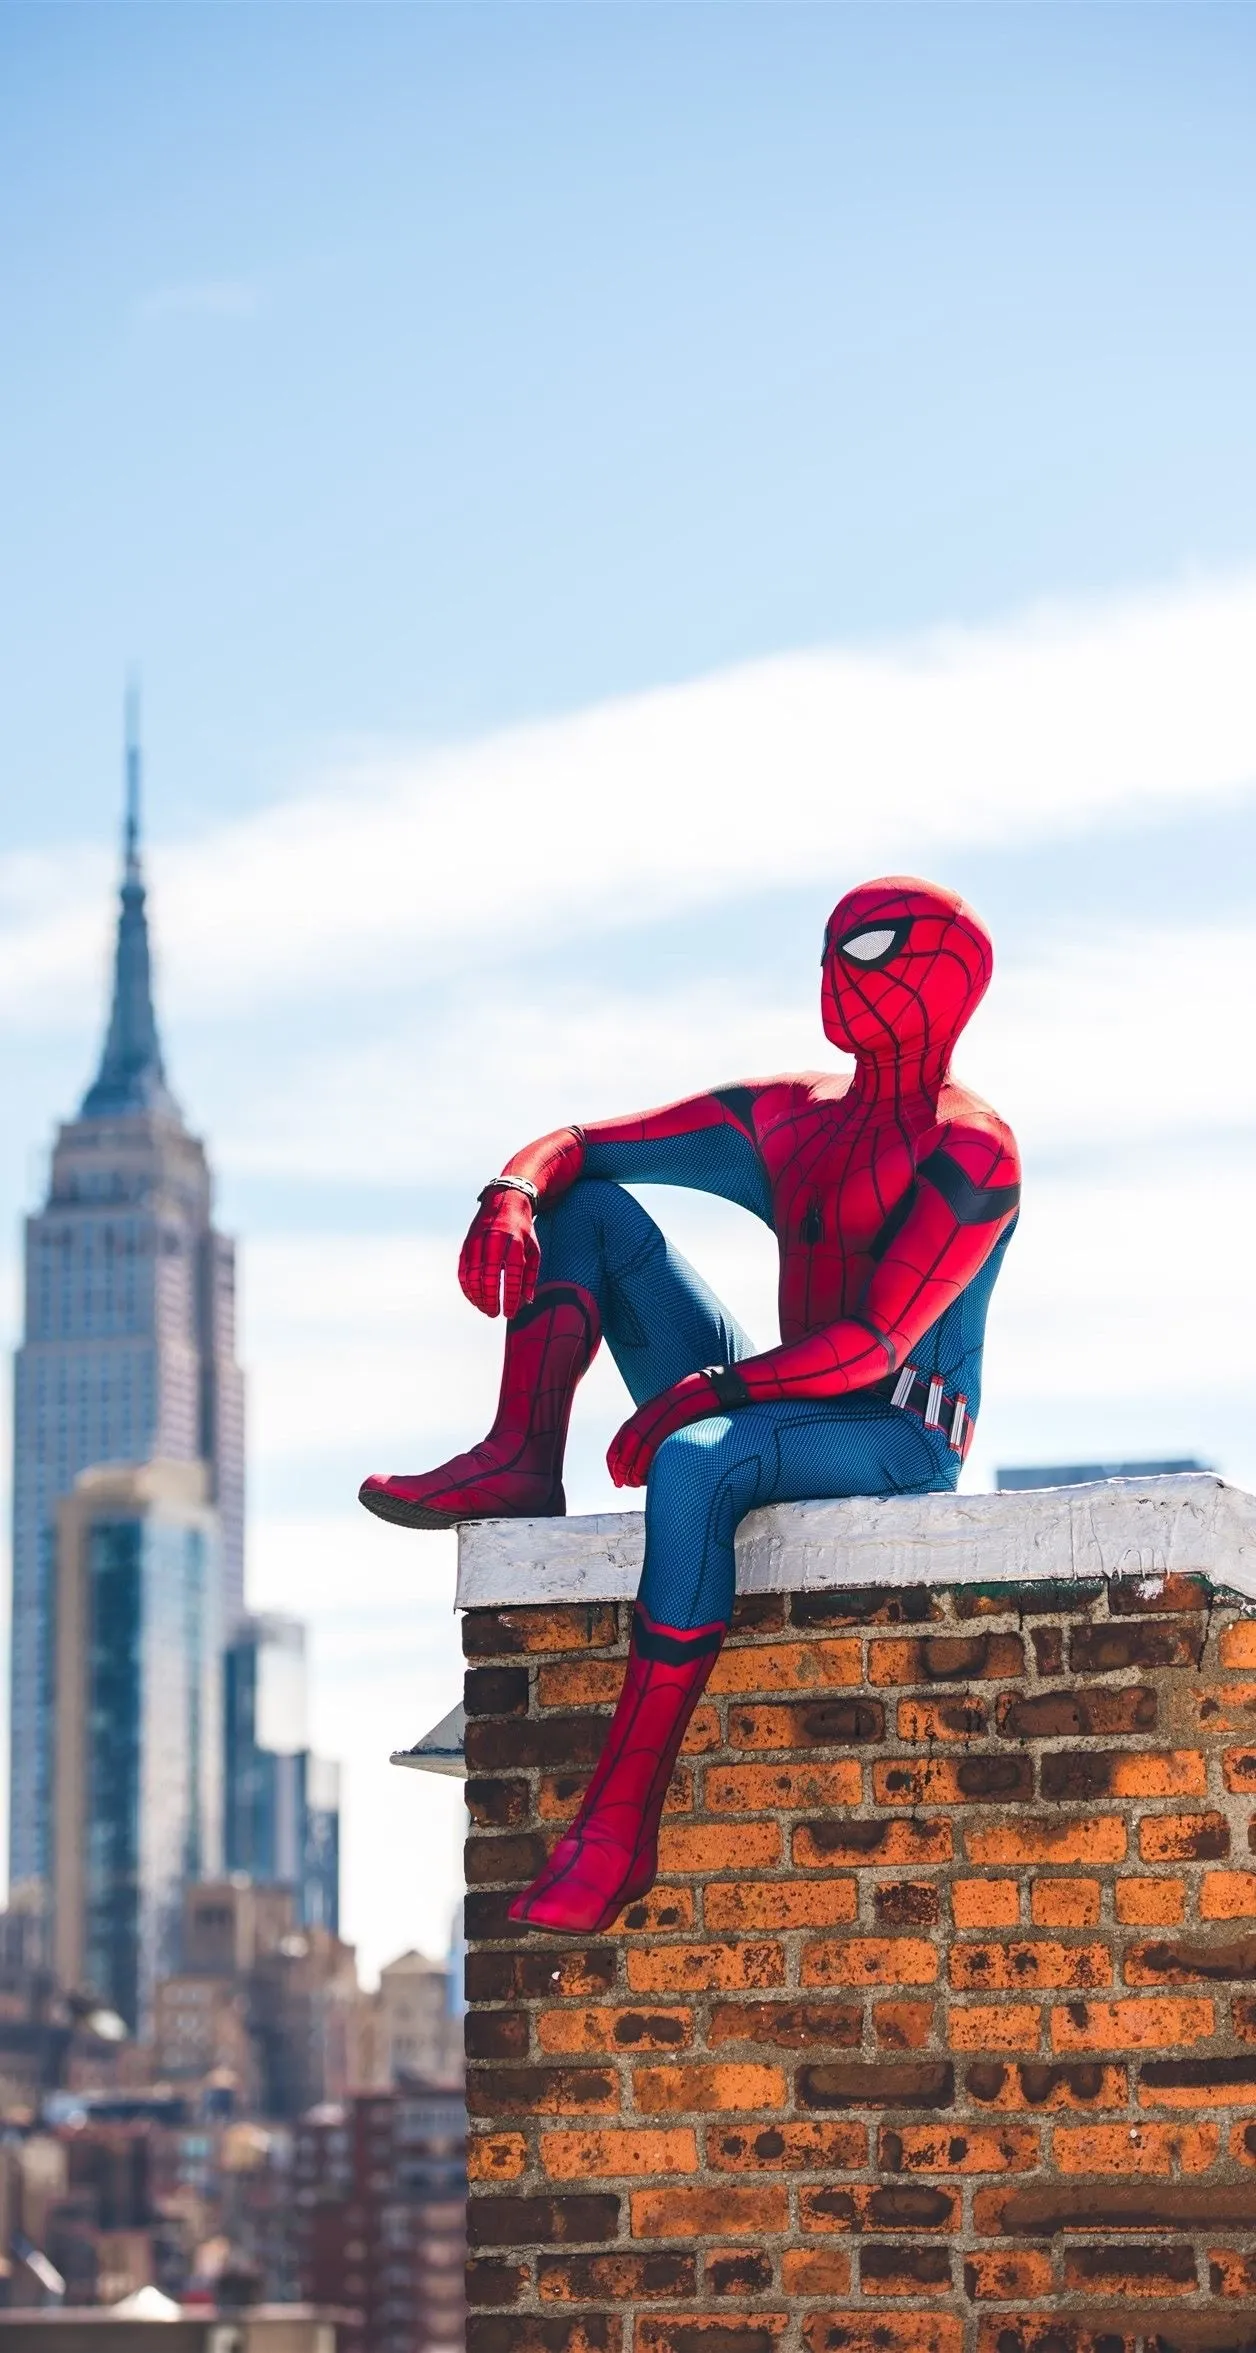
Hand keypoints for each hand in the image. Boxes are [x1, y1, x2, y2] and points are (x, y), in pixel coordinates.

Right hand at [458, 1189, 540, 1317]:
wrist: (506, 1200)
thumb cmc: (523, 1230)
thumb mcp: (534, 1249)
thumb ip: (530, 1276)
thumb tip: (526, 1301)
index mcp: (515, 1243)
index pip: (512, 1277)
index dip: (510, 1298)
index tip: (510, 1313)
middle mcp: (494, 1241)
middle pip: (489, 1278)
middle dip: (491, 1301)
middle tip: (494, 1314)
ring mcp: (478, 1242)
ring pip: (472, 1276)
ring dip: (477, 1297)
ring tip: (485, 1309)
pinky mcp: (467, 1243)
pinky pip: (463, 1270)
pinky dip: (466, 1287)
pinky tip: (473, 1298)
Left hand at [607, 1372, 717, 1487]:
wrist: (714, 1389)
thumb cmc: (696, 1408)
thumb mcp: (671, 1417)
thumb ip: (659, 1432)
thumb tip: (649, 1457)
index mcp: (648, 1410)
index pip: (624, 1433)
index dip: (615, 1455)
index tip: (614, 1474)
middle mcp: (652, 1409)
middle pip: (628, 1439)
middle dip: (620, 1464)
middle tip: (619, 1482)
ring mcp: (664, 1412)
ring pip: (640, 1442)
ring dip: (633, 1466)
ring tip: (632, 1482)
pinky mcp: (677, 1415)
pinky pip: (657, 1441)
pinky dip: (648, 1460)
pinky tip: (647, 1475)